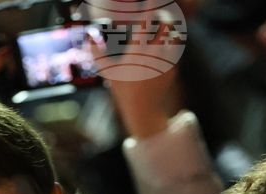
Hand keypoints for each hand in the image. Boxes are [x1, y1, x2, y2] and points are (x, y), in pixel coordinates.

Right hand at [102, 0, 181, 138]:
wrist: (143, 110)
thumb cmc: (123, 90)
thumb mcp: (108, 72)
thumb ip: (97, 53)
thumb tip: (89, 37)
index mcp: (137, 51)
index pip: (146, 23)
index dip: (149, 8)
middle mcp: (154, 54)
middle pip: (166, 25)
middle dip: (163, 17)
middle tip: (158, 15)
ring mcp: (166, 61)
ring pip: (175, 35)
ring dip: (170, 29)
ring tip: (162, 29)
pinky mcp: (173, 68)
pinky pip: (176, 50)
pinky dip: (172, 44)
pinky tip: (165, 46)